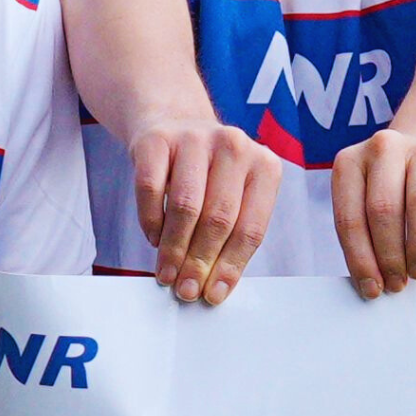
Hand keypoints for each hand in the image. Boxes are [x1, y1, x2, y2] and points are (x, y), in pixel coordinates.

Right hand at [124, 116, 283, 304]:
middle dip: (200, 262)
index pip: (250, 228)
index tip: (215, 293)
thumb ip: (230, 235)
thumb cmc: (209, 173)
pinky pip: (151, 190)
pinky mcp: (157, 140)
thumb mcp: (234, 194)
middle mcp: (234, 147)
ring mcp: (195, 139)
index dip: (231, 266)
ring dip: (174, 248)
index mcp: (264, 166)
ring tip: (167, 272)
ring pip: (186, 206)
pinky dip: (152, 221)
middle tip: (187, 289)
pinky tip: (154, 239)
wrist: (174, 122)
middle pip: (218, 219)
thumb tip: (212, 284)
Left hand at [327, 127, 415, 295]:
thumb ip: (363, 232)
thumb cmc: (392, 183)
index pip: (350, 218)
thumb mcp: (365, 196)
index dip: (361, 259)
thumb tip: (373, 282)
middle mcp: (385, 149)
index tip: (372, 288)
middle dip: (390, 257)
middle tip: (398, 283)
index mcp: (350, 162)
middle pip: (384, 211)